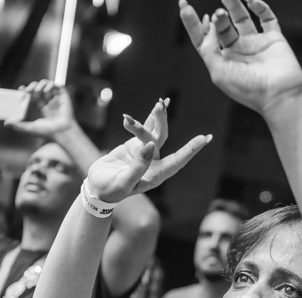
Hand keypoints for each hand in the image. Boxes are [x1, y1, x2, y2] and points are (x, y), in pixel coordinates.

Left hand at [5, 80, 75, 137]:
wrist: (61, 132)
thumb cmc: (48, 132)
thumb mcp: (30, 128)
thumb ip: (18, 126)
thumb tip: (5, 123)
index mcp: (43, 109)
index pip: (34, 96)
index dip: (28, 91)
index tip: (21, 89)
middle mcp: (50, 103)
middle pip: (40, 89)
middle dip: (33, 86)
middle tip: (28, 90)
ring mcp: (57, 99)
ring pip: (48, 85)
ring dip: (41, 84)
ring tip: (37, 90)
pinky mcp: (64, 97)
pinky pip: (57, 85)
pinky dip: (51, 85)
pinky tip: (46, 90)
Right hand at [86, 99, 210, 204]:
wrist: (97, 187)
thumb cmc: (110, 190)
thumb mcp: (123, 182)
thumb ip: (137, 167)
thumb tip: (150, 146)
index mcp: (156, 175)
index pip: (177, 161)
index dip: (191, 150)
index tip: (205, 138)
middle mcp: (154, 163)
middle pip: (163, 138)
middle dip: (162, 121)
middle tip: (159, 105)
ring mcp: (145, 152)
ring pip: (153, 131)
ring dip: (152, 118)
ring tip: (143, 109)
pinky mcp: (134, 145)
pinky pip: (144, 128)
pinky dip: (149, 117)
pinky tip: (159, 104)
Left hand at [179, 0, 301, 115]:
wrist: (279, 94)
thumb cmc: (249, 89)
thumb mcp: (219, 72)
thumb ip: (209, 49)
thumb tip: (210, 26)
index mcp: (222, 62)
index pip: (203, 39)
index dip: (193, 24)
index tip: (184, 6)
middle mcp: (238, 51)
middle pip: (222, 27)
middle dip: (218, 18)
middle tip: (219, 15)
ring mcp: (255, 44)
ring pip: (242, 18)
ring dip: (233, 5)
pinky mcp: (273, 38)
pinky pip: (266, 18)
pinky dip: (260, 7)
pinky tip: (251, 1)